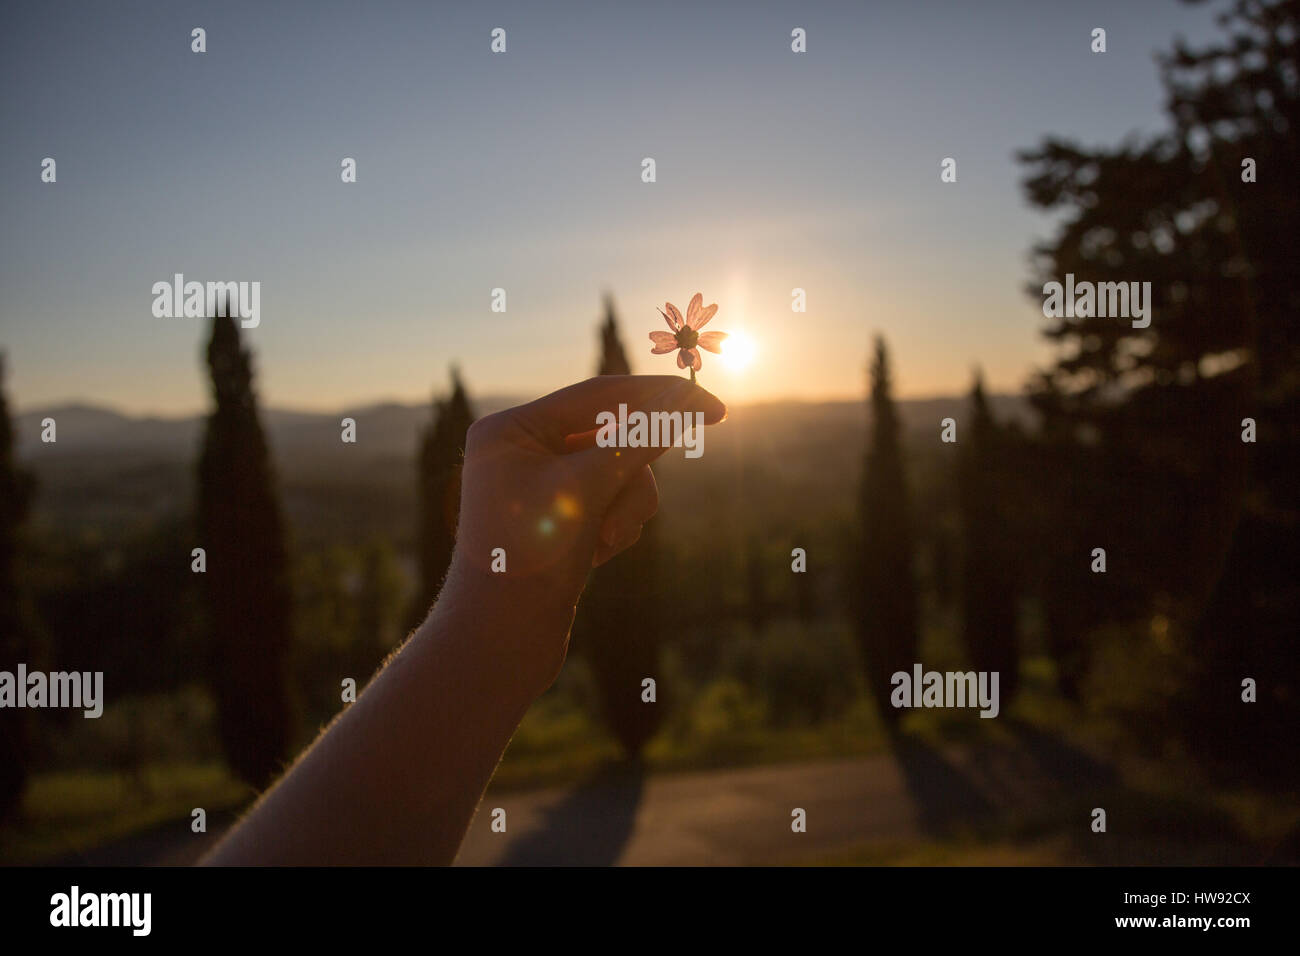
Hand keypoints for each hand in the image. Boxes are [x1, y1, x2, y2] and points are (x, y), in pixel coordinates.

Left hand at [444, 375, 725, 692]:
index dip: (660, 397)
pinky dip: (618, 527)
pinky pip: (613, 503)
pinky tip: (597, 558)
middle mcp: (523, 451)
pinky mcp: (562, 520)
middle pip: (613, 435)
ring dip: (628, 507)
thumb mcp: (589, 491)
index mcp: (513, 430)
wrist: (500, 643)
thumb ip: (639, 440)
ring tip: (606, 543)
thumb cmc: (531, 560)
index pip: (600, 396)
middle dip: (632, 473)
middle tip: (641, 500)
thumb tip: (683, 399)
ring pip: (620, 473)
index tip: (715, 406)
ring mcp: (543, 486)